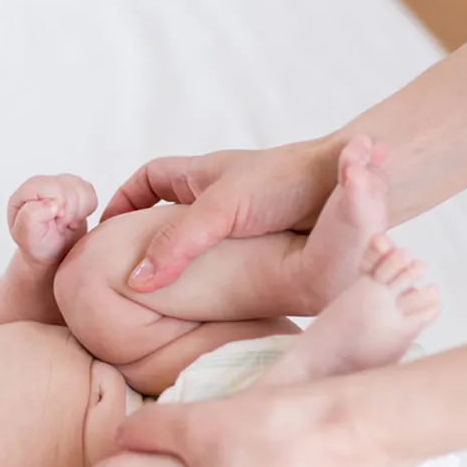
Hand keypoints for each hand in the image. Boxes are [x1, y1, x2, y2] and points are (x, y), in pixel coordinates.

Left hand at [8, 174, 97, 266]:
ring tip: (66, 224)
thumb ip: (32, 217)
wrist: (52, 255)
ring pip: (81, 188)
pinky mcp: (75, 190)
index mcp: (25, 194)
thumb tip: (52, 202)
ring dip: (78, 212)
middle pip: (68, 185)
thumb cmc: (38, 246)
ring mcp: (59, 185)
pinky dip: (86, 210)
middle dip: (69, 211)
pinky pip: (90, 193)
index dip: (59, 204)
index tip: (56, 223)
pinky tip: (74, 221)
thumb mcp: (27, 237)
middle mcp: (41, 185)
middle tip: (60, 226)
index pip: (48, 185)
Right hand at [103, 136, 379, 295]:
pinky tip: (214, 293)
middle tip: (131, 268)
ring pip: (199, 236)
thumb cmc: (291, 181)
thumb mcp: (221, 209)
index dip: (124, 202)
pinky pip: (229, 256)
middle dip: (147, 234)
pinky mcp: (268, 239)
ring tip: (167, 287)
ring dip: (182, 256)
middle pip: (168, 211)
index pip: (148, 180)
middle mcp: (221, 194)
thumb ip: (178, 243)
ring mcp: (245, 216)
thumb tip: (138, 282)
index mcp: (202, 174)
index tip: (106, 232)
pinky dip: (215, 272)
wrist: (361, 181)